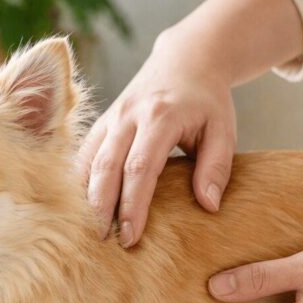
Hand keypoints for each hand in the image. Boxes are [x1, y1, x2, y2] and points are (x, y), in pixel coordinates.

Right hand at [79, 31, 236, 246]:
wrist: (185, 61)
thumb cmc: (207, 102)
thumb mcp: (223, 130)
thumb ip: (217, 167)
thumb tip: (208, 205)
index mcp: (160, 117)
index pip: (140, 168)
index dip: (133, 205)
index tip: (131, 237)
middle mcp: (129, 116)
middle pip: (106, 166)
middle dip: (101, 208)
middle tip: (103, 242)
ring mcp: (110, 117)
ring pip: (88, 161)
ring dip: (84, 198)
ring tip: (87, 231)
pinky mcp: (101, 123)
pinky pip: (83, 154)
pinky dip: (78, 183)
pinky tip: (79, 208)